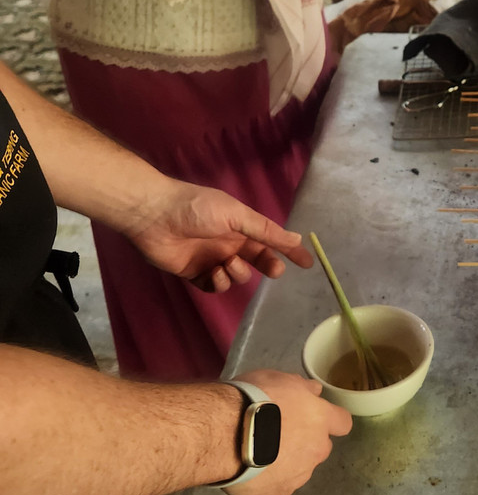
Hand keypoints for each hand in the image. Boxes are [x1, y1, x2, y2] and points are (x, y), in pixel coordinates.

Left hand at [123, 180, 313, 292]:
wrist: (154, 216)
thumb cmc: (197, 208)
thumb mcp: (237, 215)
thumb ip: (265, 230)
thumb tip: (297, 239)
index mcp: (241, 226)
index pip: (272, 240)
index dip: (289, 251)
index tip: (307, 263)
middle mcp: (230, 243)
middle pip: (258, 260)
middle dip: (268, 266)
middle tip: (274, 270)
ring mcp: (213, 259)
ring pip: (238, 276)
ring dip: (238, 273)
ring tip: (228, 264)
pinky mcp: (195, 274)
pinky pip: (216, 285)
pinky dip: (220, 282)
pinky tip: (216, 272)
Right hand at [226, 370, 352, 494]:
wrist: (226, 433)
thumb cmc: (253, 399)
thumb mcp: (278, 379)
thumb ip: (301, 387)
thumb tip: (315, 391)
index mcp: (320, 419)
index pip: (342, 422)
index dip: (331, 421)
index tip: (314, 418)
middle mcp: (317, 449)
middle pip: (320, 448)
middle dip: (305, 443)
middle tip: (278, 435)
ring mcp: (300, 475)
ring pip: (300, 470)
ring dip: (287, 463)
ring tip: (258, 454)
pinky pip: (278, 490)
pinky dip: (268, 484)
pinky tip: (251, 474)